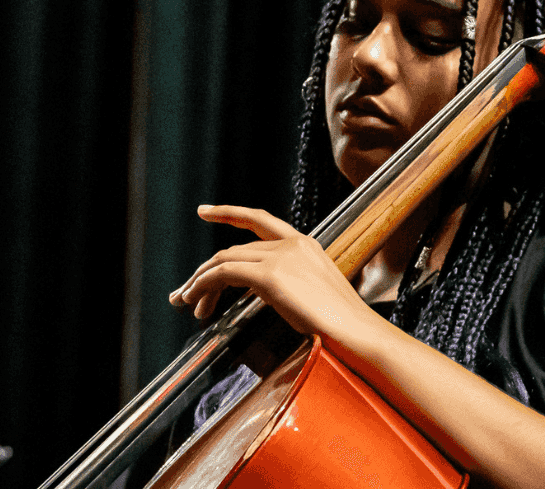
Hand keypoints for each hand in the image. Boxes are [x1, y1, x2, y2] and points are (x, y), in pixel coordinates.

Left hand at [168, 204, 376, 336]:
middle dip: (205, 272)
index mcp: (305, 245)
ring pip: (224, 260)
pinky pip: (223, 274)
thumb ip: (295, 287)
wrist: (358, 333)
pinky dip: (204, 286)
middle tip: (185, 294)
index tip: (205, 211)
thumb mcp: (317, 296)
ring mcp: (281, 257)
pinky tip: (195, 301)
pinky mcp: (271, 275)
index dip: (230, 214)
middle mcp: (292, 244)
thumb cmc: (344, 327)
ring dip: (200, 282)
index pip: (260, 222)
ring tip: (186, 302)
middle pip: (234, 250)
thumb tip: (275, 296)